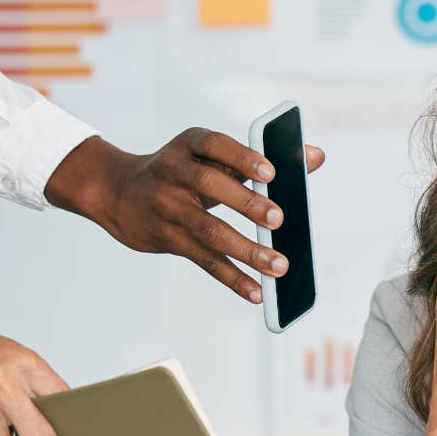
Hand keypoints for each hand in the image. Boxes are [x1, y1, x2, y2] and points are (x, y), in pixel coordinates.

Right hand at [44, 130, 326, 303]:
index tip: (271, 172)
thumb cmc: (186, 171)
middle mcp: (173, 173)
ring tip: (279, 266)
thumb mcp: (214, 156)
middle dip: (246, 202)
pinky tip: (256, 291)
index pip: (214, 144)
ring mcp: (167, 207)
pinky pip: (203, 260)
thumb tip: (316, 157)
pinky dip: (232, 277)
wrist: (120, 193)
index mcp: (189, 145)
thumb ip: (265, 158)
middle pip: (209, 185)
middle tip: (279, 218)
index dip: (241, 157)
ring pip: (208, 230)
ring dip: (246, 250)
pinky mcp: (167, 238)